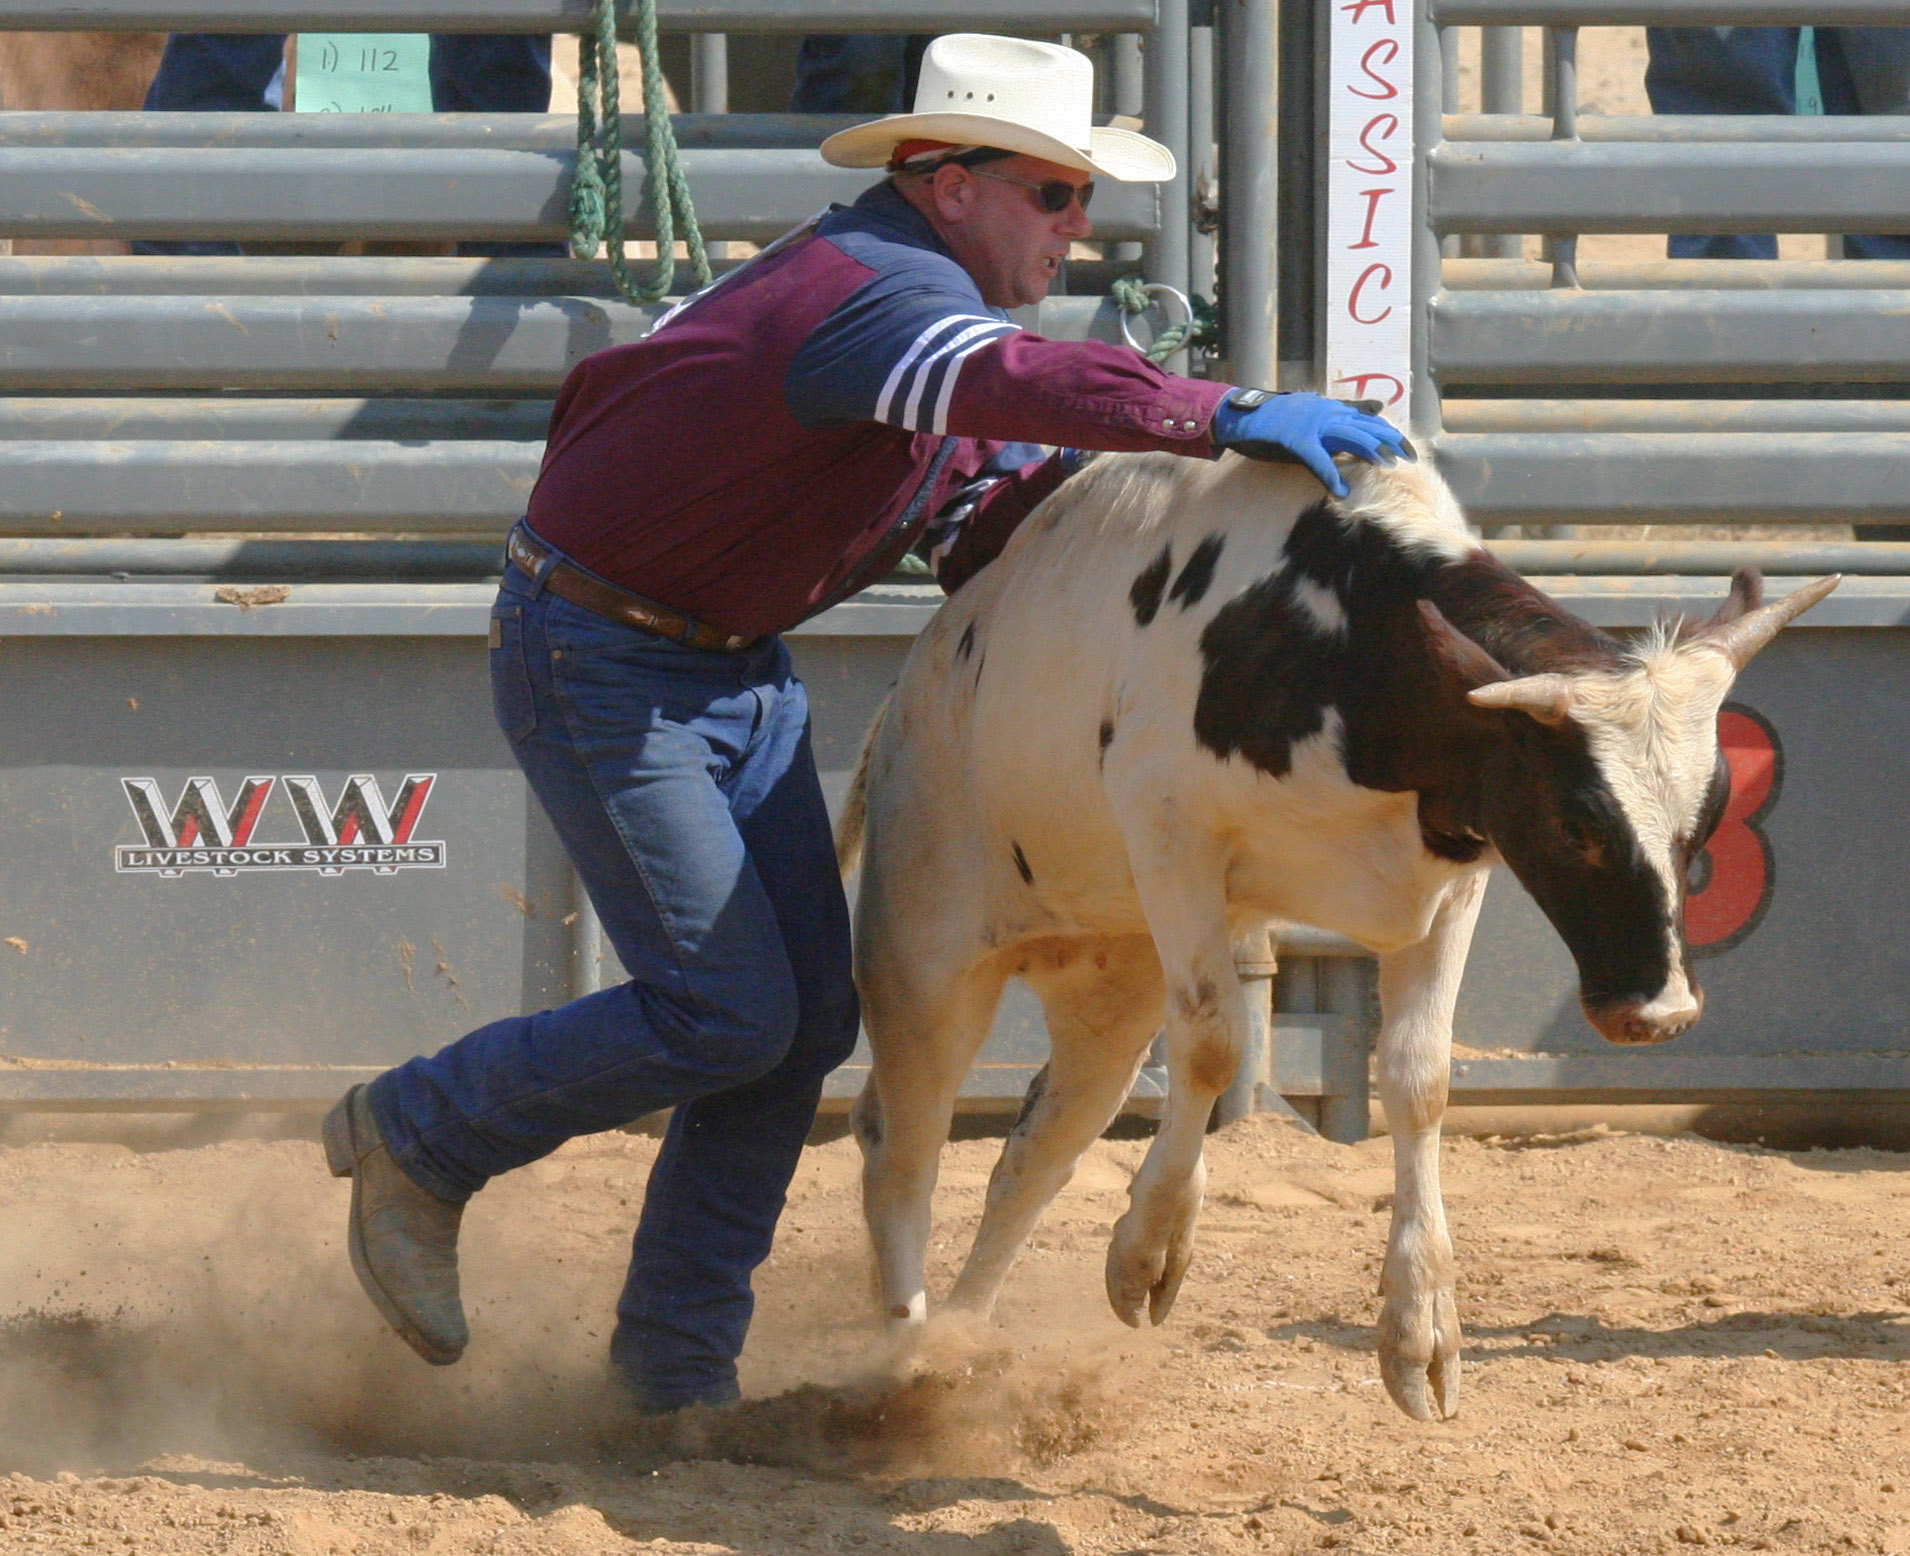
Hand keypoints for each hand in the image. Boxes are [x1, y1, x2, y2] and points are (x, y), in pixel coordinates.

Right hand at [1210, 389, 1413, 497]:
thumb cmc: (1274, 420)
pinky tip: (1342, 491)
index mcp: (1329, 409)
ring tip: (1387, 466)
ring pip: (1350, 437)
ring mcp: (1312, 426)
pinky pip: (1319, 460)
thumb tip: (1372, 411)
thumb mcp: (1311, 413)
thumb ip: (1339, 414)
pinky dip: (1332, 476)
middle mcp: (1326, 413)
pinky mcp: (1296, 441)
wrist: (1241, 416)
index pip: (1369, 419)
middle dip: (1390, 441)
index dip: (1389, 434)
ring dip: (1371, 452)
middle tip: (1409, 458)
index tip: (1407, 449)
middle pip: (1367, 426)